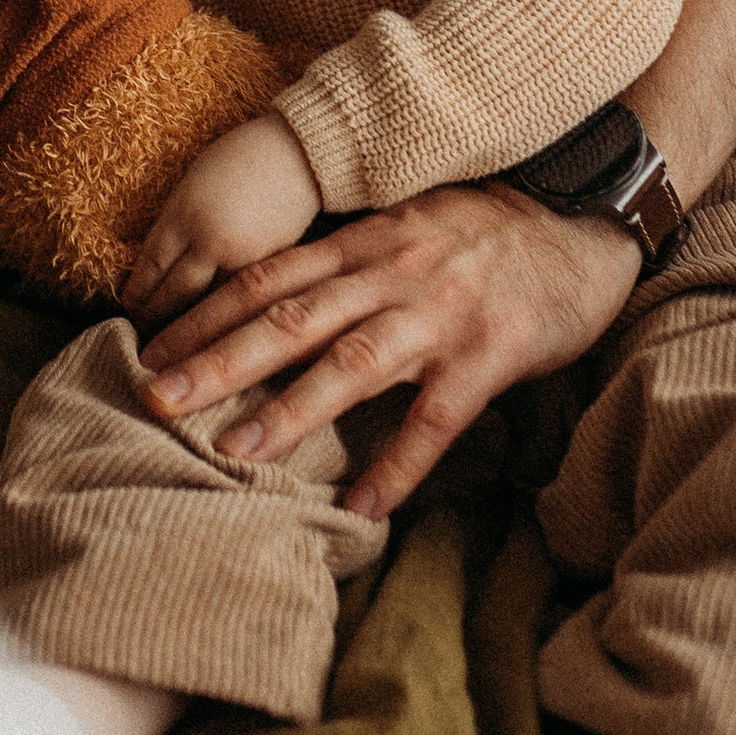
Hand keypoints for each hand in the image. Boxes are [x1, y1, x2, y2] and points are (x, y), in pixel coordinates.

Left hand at [123, 112, 321, 324]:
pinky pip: (238, 298)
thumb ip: (177, 222)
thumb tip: (161, 263)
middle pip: (174, 292)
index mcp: (184, 214)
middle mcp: (209, 240)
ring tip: (174, 342)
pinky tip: (213, 326)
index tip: (127, 308)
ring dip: (187, 325)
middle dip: (155, 317)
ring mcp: (242, 258)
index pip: (151, 265)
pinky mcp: (270, 269)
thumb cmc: (241, 158)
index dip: (137, 293)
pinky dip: (221, 315)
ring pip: (206, 304)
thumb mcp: (194, 183)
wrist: (301, 154)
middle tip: (143, 334)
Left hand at [136, 180, 638, 515]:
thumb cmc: (490, 234)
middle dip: (218, 358)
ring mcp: (442, 316)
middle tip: (157, 398)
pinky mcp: (491, 357)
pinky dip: (398, 465)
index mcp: (367, 242)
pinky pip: (437, 419)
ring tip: (235, 450)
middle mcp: (394, 273)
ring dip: (290, 408)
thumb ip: (348, 260)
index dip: (204, 312)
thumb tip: (275, 297)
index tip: (149, 347)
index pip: (267, 276)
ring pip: (353, 362)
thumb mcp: (408, 227)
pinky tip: (362, 507)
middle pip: (291, 317)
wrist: (586, 228)